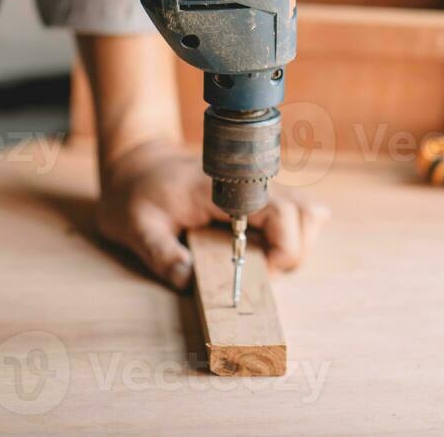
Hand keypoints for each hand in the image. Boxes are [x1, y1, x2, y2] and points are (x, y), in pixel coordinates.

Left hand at [98, 140, 329, 288]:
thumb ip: (161, 254)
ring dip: (296, 245)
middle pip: (307, 216)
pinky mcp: (261, 196)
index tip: (259, 273)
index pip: (283, 213)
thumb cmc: (136, 192)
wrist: (138, 161)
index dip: (283, 251)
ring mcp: (260, 188)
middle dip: (293, 253)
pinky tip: (266, 249)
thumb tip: (188, 281)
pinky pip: (297, 214)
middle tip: (258, 272)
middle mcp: (251, 184)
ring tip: (261, 262)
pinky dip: (293, 236)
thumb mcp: (135, 226)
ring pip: (309, 215)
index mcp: (226, 189)